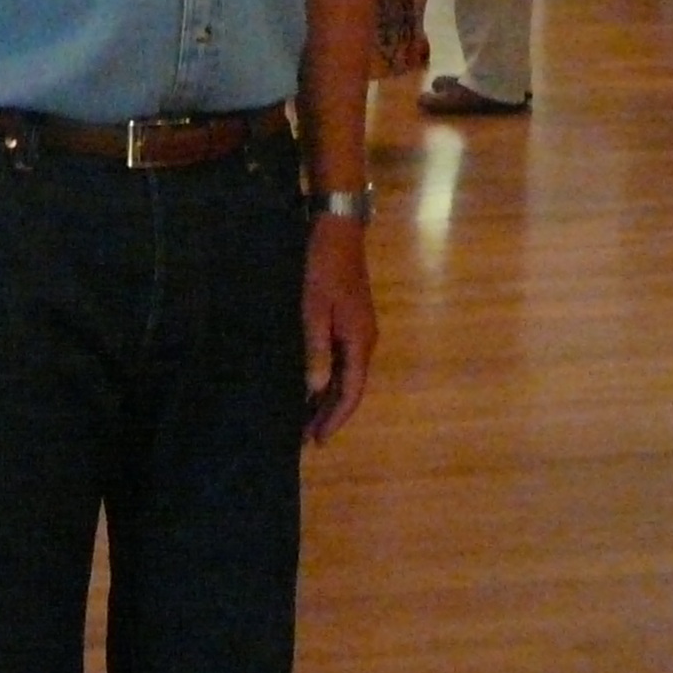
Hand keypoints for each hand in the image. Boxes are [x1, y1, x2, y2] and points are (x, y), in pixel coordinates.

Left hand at [302, 213, 375, 443]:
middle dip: (331, 413)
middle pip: (351, 387)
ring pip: (347, 375)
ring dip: (330, 397)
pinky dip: (330, 377)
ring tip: (307, 419)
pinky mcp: (351, 322)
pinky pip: (343, 360)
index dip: (335, 417)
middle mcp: (365, 341)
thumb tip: (316, 388)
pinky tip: (313, 384)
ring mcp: (360, 331)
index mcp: (359, 341)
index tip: (318, 440)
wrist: (338, 232)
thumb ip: (316, 349)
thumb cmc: (322, 269)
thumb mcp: (313, 309)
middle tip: (307, 438)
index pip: (351, 391)